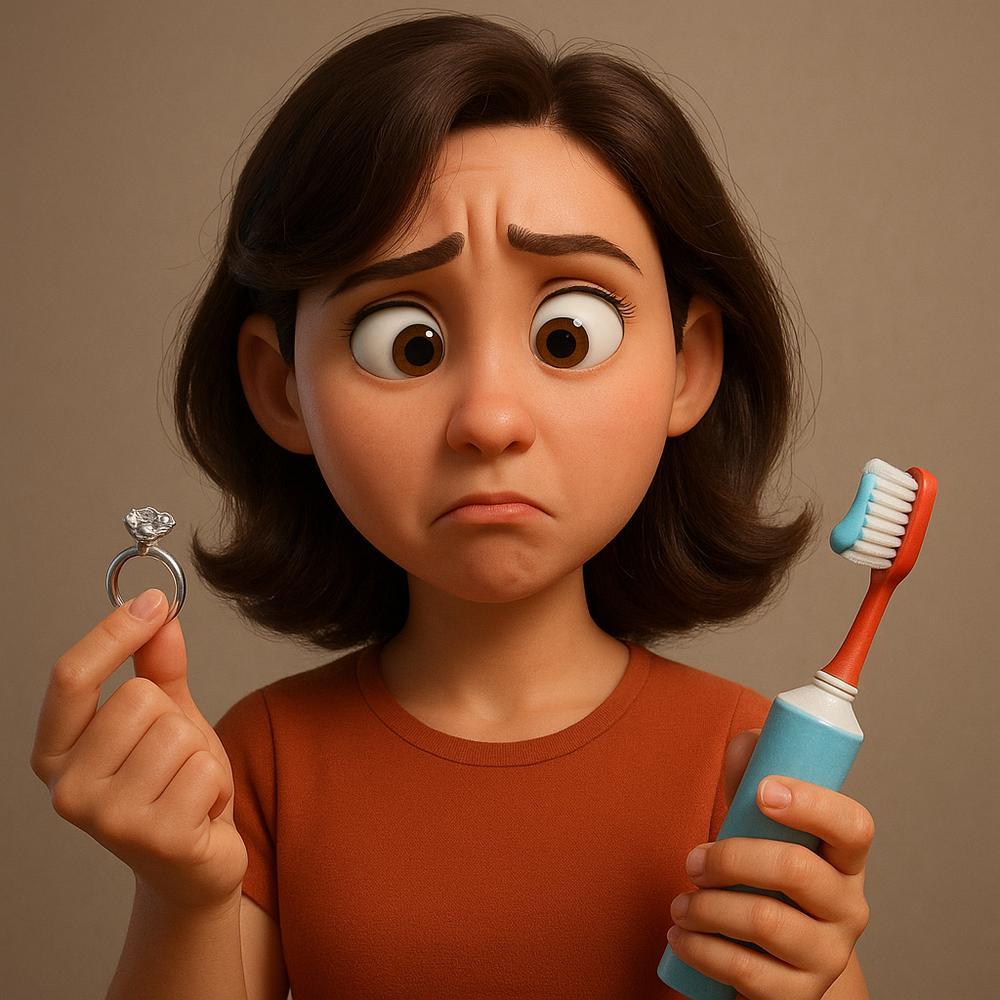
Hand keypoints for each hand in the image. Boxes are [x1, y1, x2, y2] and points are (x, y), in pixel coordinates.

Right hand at [30, 590, 247, 910]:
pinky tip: (200, 811)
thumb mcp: (166, 719)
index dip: (114, 631)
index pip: (71, 676)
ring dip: (198, 754)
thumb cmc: (173, 788)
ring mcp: (106, 819)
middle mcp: (66, 788)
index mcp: (56, 752)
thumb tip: (160, 616)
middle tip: (173, 759)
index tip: (153, 603)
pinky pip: (203, 769)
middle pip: (137, 698)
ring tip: (186, 787)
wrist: (195, 866)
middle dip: (173, 718)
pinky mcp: (152, 839)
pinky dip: (215, 783)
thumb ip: (159, 669)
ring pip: (176, 732)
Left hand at [667, 730, 872, 999]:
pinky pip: (745, 971)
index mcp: (845, 859)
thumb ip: (753, 781)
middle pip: (795, 868)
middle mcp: (849, 908)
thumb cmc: (766, 881)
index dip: (812, 803)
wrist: (774, 962)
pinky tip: (682, 937)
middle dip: (729, 857)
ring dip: (706, 907)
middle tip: (692, 862)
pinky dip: (700, 949)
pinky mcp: (799, 997)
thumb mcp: (761, 831)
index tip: (763, 790)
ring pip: (765, 920)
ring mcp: (828, 955)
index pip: (854, 824)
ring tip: (680, 905)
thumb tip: (747, 741)